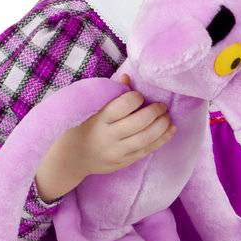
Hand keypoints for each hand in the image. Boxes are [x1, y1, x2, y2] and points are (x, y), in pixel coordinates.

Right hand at [36, 74, 176, 199]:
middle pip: (138, 123)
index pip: (123, 106)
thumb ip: (110, 94)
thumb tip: (128, 78)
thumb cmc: (82, 127)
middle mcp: (107, 136)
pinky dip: (162, 139)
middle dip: (155, 112)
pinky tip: (170, 129)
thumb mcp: (89, 109)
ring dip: (162, 126)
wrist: (71, 158)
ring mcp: (116, 152)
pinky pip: (147, 150)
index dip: (136, 98)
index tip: (139, 96)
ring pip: (145, 138)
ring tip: (167, 117)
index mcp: (98, 119)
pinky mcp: (124, 162)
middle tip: (162, 106)